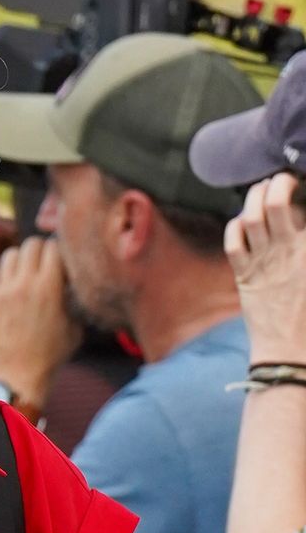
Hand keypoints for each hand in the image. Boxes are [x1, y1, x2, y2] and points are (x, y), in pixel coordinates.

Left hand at [0, 236, 79, 409]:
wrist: (18, 377)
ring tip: (23, 275)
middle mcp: (25, 284)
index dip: (59, 252)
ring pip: (9, 254)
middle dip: (40, 251)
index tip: (61, 263)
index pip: (54, 247)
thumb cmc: (50, 356)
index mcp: (50, 287)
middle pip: (31, 244)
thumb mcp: (75, 328)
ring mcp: (3, 291)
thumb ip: (75, 302)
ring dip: (19, 261)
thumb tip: (75, 286)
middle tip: (43, 266)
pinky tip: (4, 286)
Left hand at [226, 173, 305, 362]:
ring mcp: (264, 261)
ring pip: (252, 216)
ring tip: (260, 191)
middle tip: (281, 182)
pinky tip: (240, 222)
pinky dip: (234, 226)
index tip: (303, 185)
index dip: (301, 191)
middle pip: (277, 203)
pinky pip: (233, 241)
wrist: (290, 351)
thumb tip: (304, 231)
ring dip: (254, 198)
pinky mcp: (244, 275)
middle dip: (278, 184)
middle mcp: (289, 250)